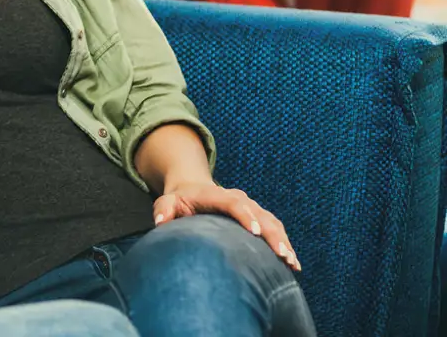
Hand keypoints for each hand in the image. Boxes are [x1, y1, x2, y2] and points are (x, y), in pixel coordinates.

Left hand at [154, 181, 300, 271]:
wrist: (192, 188)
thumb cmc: (179, 199)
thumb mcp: (166, 201)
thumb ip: (163, 209)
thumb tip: (160, 222)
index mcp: (217, 195)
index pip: (234, 203)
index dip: (246, 216)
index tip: (255, 232)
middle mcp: (239, 199)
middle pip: (261, 214)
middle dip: (273, 235)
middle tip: (282, 255)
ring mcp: (251, 208)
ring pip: (273, 223)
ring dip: (284, 242)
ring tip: (292, 263)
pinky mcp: (259, 217)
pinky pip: (275, 229)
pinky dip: (285, 244)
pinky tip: (293, 264)